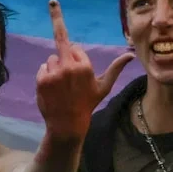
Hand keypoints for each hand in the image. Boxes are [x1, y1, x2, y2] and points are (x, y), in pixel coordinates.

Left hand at [34, 0, 128, 141]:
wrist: (67, 124)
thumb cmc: (87, 103)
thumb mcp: (104, 87)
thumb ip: (116, 69)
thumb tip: (130, 55)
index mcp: (85, 67)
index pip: (76, 49)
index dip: (76, 59)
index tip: (77, 72)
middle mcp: (69, 67)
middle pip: (62, 47)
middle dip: (63, 52)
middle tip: (62, 61)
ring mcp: (54, 74)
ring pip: (51, 59)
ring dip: (55, 68)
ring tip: (61, 85)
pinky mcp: (42, 80)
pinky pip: (42, 68)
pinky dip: (45, 76)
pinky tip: (52, 89)